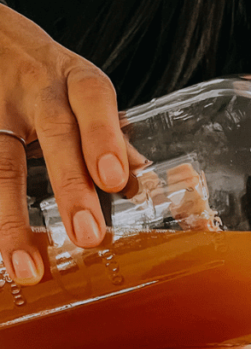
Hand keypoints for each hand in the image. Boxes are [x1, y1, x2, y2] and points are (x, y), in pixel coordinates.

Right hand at [0, 5, 129, 283]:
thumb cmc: (51, 81)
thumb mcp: (84, 96)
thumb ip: (110, 141)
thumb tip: (139, 186)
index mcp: (74, 80)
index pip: (92, 100)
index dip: (102, 137)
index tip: (112, 179)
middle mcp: (36, 88)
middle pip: (54, 133)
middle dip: (71, 187)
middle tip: (87, 237)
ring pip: (1, 161)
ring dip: (12, 219)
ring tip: (27, 267)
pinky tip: (2, 251)